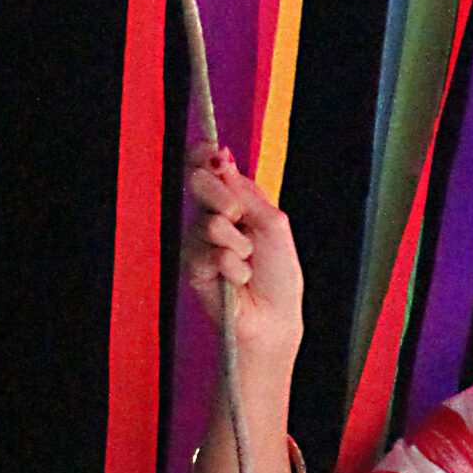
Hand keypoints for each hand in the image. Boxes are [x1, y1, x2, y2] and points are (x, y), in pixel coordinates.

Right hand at [182, 144, 302, 359]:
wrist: (273, 318)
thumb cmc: (279, 275)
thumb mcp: (273, 222)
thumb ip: (246, 190)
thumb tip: (223, 157)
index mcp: (235, 201)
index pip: (210, 168)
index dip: (205, 156)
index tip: (212, 154)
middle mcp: (213, 216)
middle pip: (200, 183)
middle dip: (223, 197)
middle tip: (238, 217)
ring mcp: (200, 241)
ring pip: (209, 222)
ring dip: (237, 244)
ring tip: (247, 262)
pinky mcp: (193, 266)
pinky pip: (209, 254)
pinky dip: (232, 268)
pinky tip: (237, 280)